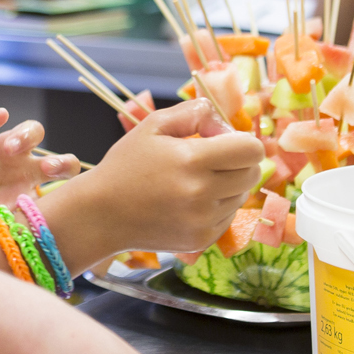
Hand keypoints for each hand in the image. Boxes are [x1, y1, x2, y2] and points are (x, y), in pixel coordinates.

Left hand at [0, 107, 79, 240]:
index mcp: (10, 146)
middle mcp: (23, 171)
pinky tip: (16, 219)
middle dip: (62, 164)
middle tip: (43, 166)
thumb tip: (2, 112)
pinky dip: (32, 221)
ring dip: (60, 196)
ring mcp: (22, 197)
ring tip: (43, 195)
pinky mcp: (13, 221)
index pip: (35, 132)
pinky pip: (34, 223)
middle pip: (65, 165)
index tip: (7, 148)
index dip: (28, 136)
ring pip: (60, 197)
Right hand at [70, 100, 265, 254]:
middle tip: (209, 159)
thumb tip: (223, 124)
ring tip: (193, 182)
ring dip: (226, 185)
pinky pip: (228, 217)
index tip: (219, 141)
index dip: (241, 141)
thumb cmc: (126, 165)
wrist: (101, 214)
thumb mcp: (153, 125)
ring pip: (241, 196)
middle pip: (252, 173)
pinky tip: (189, 202)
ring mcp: (203, 221)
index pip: (252, 150)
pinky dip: (216, 207)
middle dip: (237, 162)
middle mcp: (202, 194)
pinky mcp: (202, 240)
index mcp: (192, 160)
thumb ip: (194, 112)